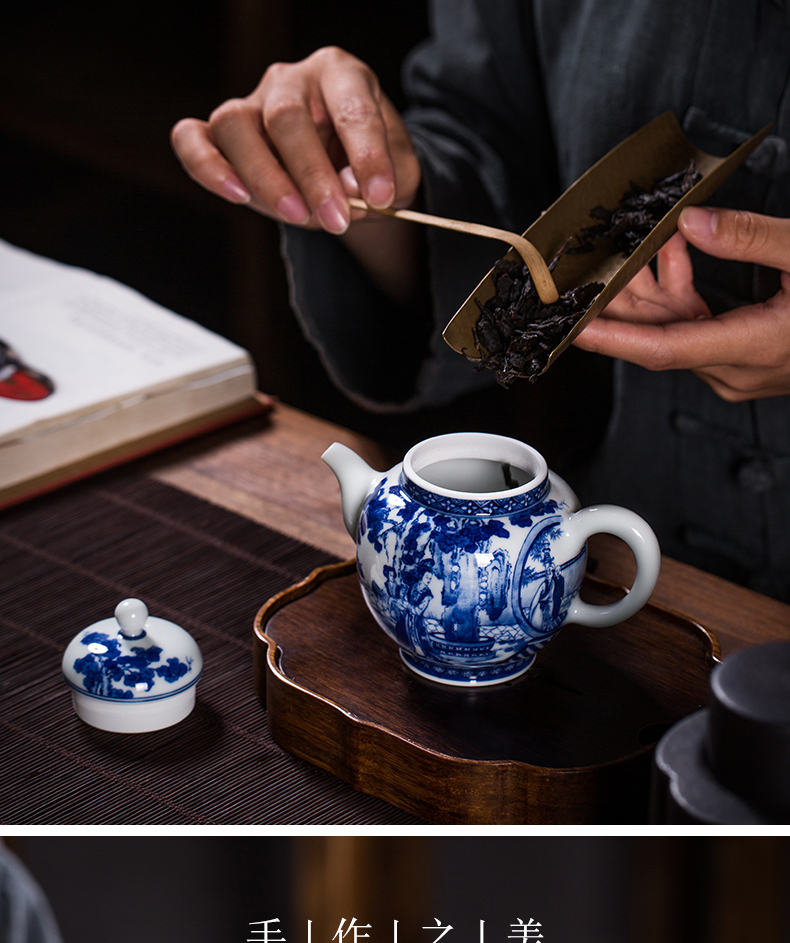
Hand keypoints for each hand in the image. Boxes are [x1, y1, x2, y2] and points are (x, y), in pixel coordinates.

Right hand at [170, 46, 420, 233]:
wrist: (344, 176)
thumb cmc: (370, 166)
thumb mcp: (400, 174)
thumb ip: (389, 178)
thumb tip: (349, 189)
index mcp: (341, 74)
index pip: (351, 107)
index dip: (367, 155)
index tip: (380, 197)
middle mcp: (290, 79)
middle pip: (286, 116)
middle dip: (312, 176)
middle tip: (335, 219)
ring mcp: (250, 102)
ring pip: (234, 123)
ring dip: (263, 176)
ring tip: (295, 215)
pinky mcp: (219, 134)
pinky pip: (192, 138)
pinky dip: (206, 166)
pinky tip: (235, 195)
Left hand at [573, 207, 789, 400]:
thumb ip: (752, 239)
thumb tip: (691, 223)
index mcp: (752, 349)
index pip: (662, 349)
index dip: (612, 337)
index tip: (573, 327)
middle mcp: (734, 368)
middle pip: (655, 335)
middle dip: (617, 299)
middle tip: (582, 268)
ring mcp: (735, 365)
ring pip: (670, 325)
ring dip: (645, 285)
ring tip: (621, 244)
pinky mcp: (737, 354)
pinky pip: (692, 321)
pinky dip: (675, 286)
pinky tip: (667, 249)